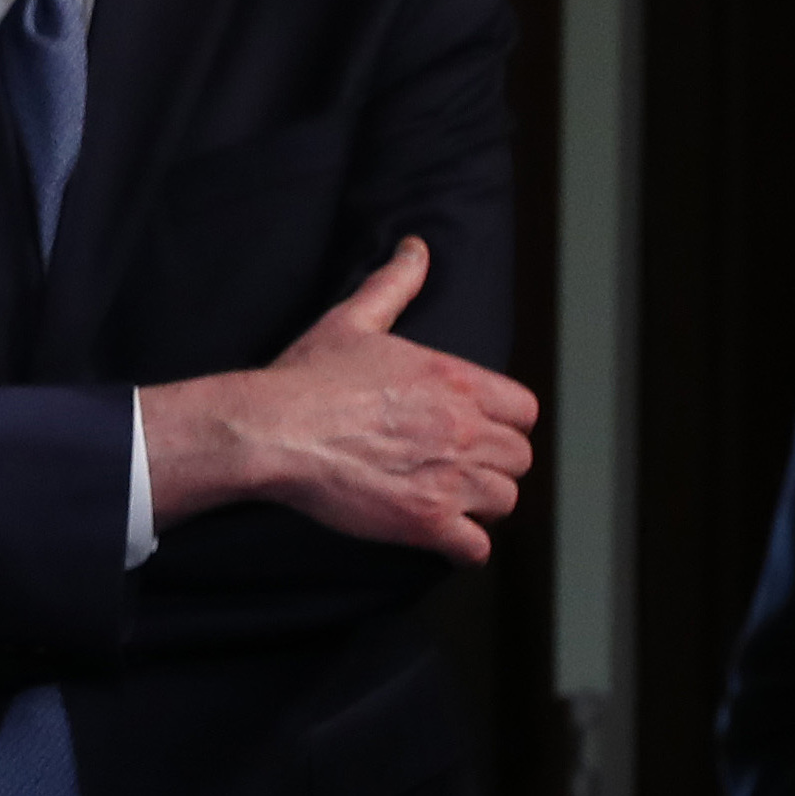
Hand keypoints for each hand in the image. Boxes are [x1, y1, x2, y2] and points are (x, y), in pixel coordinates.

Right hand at [144, 238, 538, 562]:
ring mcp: (448, 478)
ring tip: (448, 505)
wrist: (270, 430)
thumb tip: (415, 248)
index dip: (502, 425)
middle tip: (456, 472)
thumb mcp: (354, 321)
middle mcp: (465, 429)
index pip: (524, 412)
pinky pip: (475, 547)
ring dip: (479, 506)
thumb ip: (395, 284)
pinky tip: (440, 538)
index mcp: (459, 381)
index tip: (475, 433)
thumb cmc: (306, 379)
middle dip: (492, 467)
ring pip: (503, 501)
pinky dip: (462, 547)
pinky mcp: (424, 520)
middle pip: (518, 460)